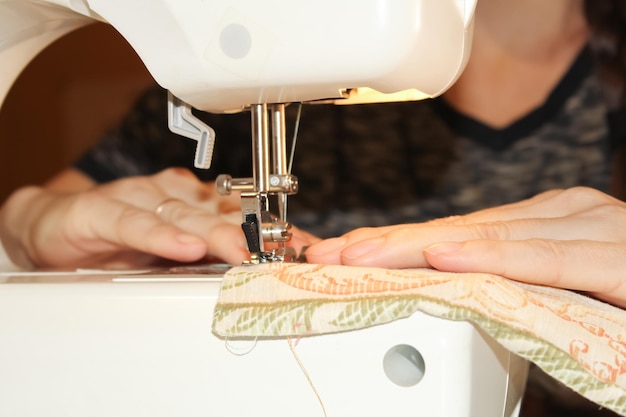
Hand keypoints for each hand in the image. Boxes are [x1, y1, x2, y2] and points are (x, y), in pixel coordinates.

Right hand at [0, 168, 313, 268]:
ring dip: (216, 233)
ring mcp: (138, 197)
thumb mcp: (176, 252)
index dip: (275, 231)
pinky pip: (135, 221)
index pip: (244, 214)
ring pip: (184, 214)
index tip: (307, 249)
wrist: (57, 226)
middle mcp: (173, 195)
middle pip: (221, 213)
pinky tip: (182, 246)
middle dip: (255, 233)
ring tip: (241, 250)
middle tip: (283, 251)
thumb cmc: (122, 240)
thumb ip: (214, 257)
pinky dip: (160, 234)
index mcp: (196, 203)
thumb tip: (264, 274)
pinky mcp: (102, 210)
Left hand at [306, 187, 625, 306]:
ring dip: (419, 247)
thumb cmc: (621, 302)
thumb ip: (506, 284)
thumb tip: (445, 285)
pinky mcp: (615, 253)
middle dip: (387, 244)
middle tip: (327, 253)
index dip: (392, 245)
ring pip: (489, 238)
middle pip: (457, 231)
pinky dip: (493, 257)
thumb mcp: (550, 289)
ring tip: (361, 257)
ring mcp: (587, 228)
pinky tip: (446, 257)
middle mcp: (558, 217)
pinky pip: (545, 257)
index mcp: (538, 227)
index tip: (339, 254)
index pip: (451, 234)